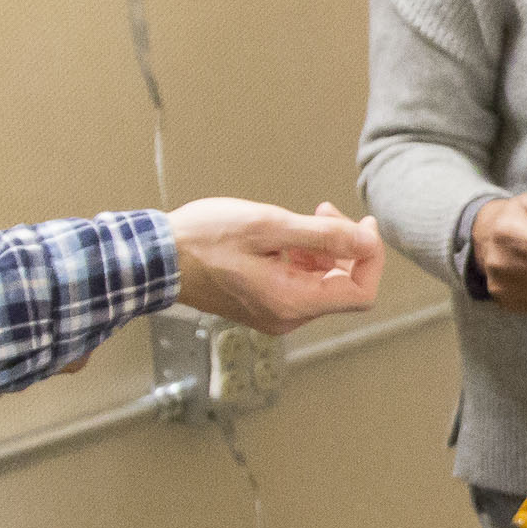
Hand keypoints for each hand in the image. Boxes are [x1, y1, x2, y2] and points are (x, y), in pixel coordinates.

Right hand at [172, 198, 382, 332]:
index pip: (361, 293)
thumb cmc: (204, 238)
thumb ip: (324, 236)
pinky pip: (298, 283)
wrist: (155, 259)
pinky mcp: (262, 304)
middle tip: (324, 210)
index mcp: (294, 303)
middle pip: (343, 286)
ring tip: (303, 217)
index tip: (363, 224)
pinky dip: (302, 258)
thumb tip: (368, 241)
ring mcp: (274, 314)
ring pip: (320, 282)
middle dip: (344, 246)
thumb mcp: (269, 226)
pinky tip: (285, 235)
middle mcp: (288, 317)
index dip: (371, 258)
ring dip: (322, 248)